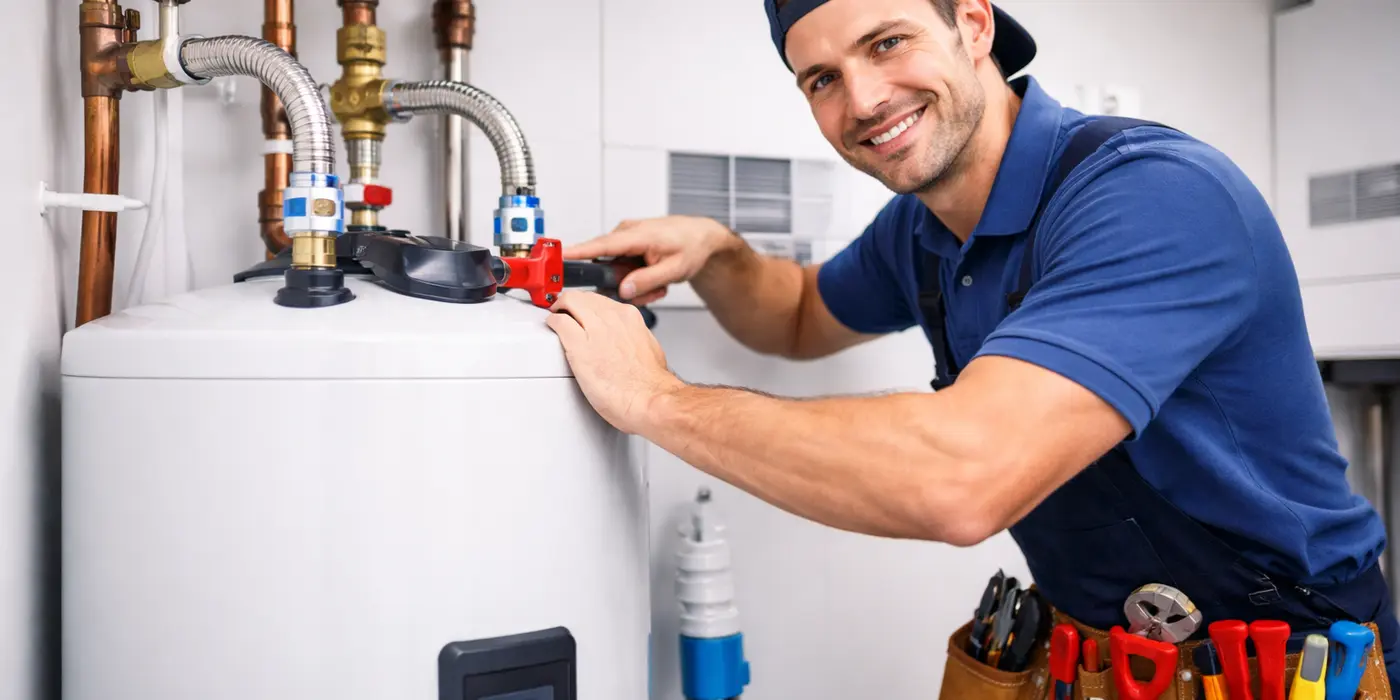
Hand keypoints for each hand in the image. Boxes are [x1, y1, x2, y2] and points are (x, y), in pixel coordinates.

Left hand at [545, 290, 683, 433]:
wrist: (648, 398)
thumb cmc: (650, 383)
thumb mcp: (649, 348)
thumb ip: (634, 339)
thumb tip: (628, 341)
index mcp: (629, 318)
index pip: (602, 301)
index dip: (590, 306)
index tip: (584, 313)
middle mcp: (612, 318)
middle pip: (584, 297)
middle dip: (572, 303)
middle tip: (564, 311)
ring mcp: (594, 329)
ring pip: (569, 301)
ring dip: (560, 308)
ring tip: (556, 316)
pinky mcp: (578, 345)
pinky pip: (558, 322)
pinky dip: (552, 322)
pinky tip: (552, 327)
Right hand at [564, 215, 737, 304]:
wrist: (701, 237)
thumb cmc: (691, 246)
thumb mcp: (675, 269)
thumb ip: (648, 280)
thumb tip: (624, 289)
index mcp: (638, 235)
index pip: (602, 245)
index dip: (579, 251)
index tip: (559, 255)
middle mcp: (627, 233)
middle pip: (608, 266)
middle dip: (627, 284)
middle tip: (653, 290)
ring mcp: (626, 239)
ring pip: (616, 271)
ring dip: (635, 283)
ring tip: (658, 284)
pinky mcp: (628, 245)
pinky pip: (622, 268)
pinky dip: (637, 278)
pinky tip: (654, 279)